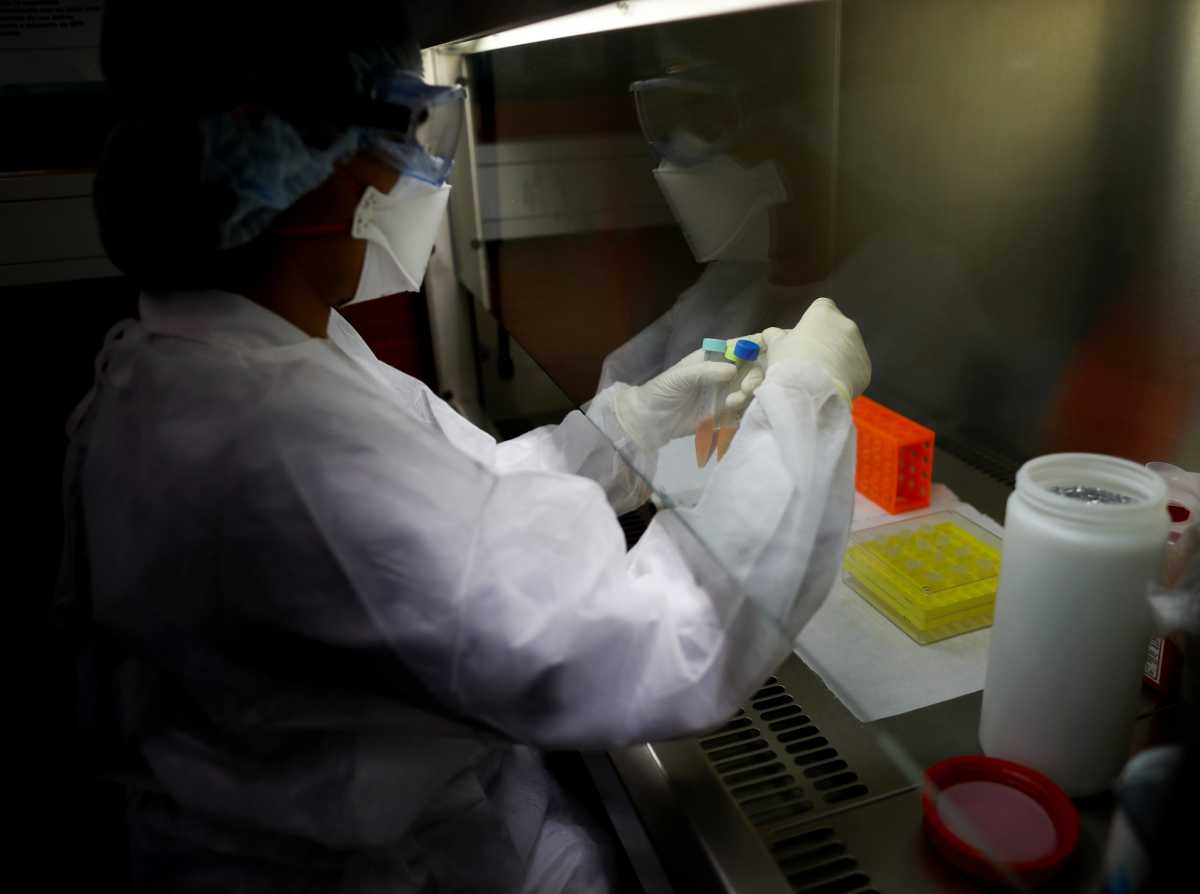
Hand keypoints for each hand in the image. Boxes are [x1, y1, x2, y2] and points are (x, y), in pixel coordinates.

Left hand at [614, 340, 760, 450]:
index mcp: (712, 358)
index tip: (769, 350)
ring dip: (747, 395)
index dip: (755, 345)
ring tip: (732, 403)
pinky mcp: (723, 415)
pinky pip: (743, 411)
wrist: (651, 421)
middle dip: (753, 377)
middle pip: (751, 369)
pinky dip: (744, 412)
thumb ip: (705, 372)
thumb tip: (733, 370)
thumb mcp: (680, 377)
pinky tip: (735, 414)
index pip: (738, 347)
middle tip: (744, 389)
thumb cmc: (662, 391)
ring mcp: (724, 394)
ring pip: (750, 390)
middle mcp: (723, 375)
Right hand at [761, 298, 869, 402]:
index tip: (804, 335)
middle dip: (827, 340)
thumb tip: (771, 333)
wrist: (812, 392)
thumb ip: (775, 336)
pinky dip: (845, 375)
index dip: (813, 321)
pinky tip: (831, 386)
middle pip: (837, 329)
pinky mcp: (865, 369)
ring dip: (837, 357)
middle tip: (810, 359)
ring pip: (848, 349)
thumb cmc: (791, 362)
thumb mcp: (776, 347)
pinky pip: (854, 368)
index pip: (822, 307)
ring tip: (820, 376)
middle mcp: (846, 325)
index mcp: (824, 313)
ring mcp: (859, 347)